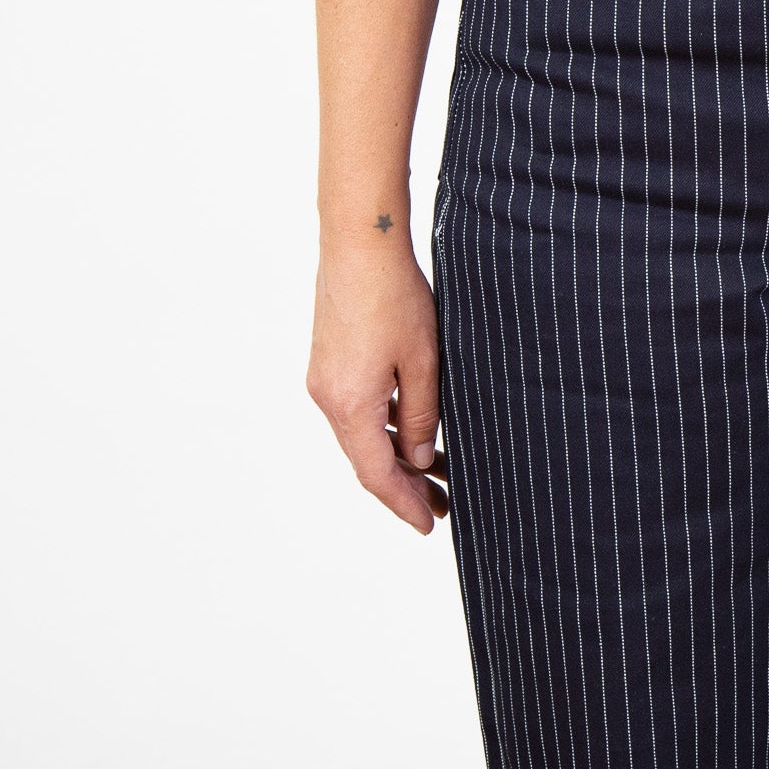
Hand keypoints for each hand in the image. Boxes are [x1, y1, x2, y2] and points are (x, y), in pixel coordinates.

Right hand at [307, 237, 448, 532]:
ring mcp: (325, 380)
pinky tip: (414, 432)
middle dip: (405, 486)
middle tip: (443, 508)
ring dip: (397, 456)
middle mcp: (328, 398)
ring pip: (363, 434)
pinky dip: (386, 428)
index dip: (403, 503)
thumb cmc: (395, 297)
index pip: (376, 474)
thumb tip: (419, 458)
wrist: (359, 243)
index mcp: (349, 405)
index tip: (428, 525)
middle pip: (367, 459)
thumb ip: (422, 416)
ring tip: (438, 474)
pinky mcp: (330, 362)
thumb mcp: (424, 362)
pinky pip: (358, 410)